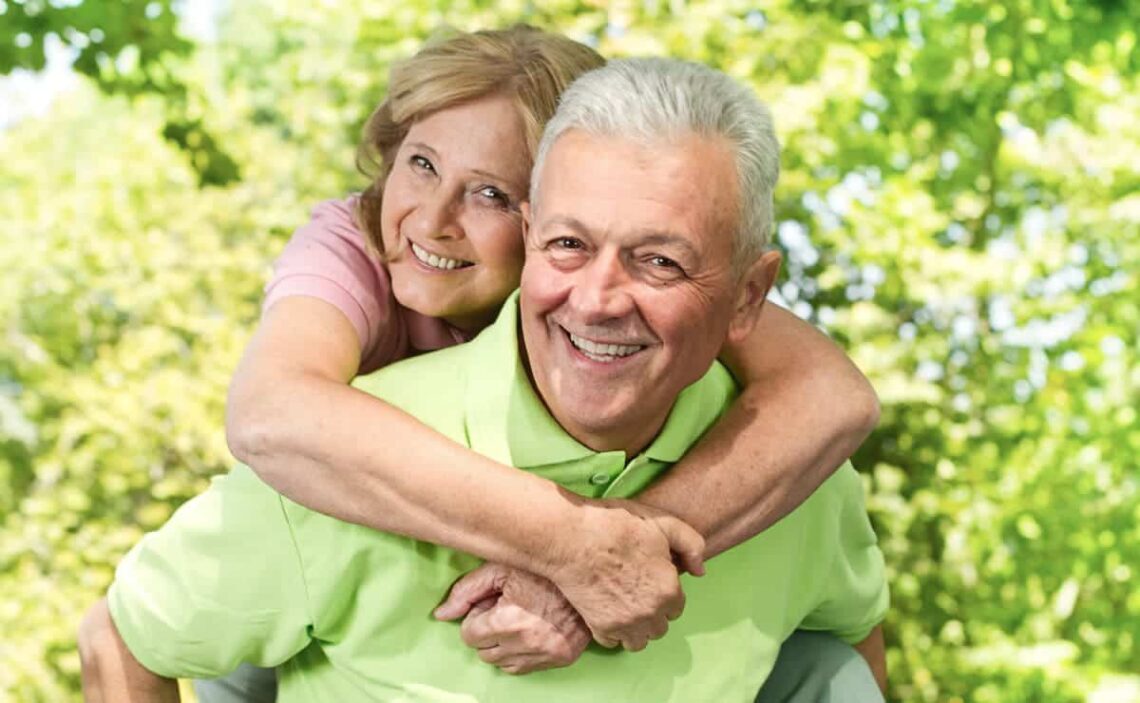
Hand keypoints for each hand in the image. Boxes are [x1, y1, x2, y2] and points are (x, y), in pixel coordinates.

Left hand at [435, 563, 590, 674]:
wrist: (588, 574)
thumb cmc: (542, 568)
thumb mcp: (501, 568)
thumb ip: (467, 590)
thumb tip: (441, 615)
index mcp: (508, 619)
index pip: (469, 634)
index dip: (477, 617)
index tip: (491, 604)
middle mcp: (525, 643)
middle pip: (484, 652)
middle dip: (487, 632)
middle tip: (504, 610)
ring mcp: (544, 654)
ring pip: (502, 663)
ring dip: (503, 644)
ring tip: (518, 619)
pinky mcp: (560, 659)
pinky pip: (523, 668)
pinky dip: (520, 653)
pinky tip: (529, 631)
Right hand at [547, 499, 705, 651]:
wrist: (571, 537)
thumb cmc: (615, 525)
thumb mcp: (662, 522)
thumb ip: (691, 544)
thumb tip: (700, 571)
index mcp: (669, 589)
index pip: (677, 607)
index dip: (664, 592)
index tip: (649, 580)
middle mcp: (651, 612)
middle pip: (660, 627)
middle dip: (652, 612)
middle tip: (635, 591)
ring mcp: (626, 623)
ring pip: (639, 641)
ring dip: (635, 628)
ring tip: (624, 607)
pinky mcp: (601, 627)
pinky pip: (614, 642)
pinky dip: (612, 632)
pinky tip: (607, 611)